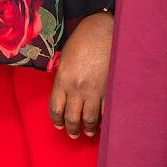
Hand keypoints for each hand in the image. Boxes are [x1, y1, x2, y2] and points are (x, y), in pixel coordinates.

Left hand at [49, 11, 111, 137]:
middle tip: (74, 135)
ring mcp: (95, 90)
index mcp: (62, 80)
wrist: (103, 31)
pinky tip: (104, 123)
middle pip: (72, 117)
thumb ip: (63, 77)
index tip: (59, 126)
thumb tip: (64, 92)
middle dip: (72, 128)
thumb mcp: (65, 59)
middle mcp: (77, 88)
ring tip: (88, 132)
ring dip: (88, 128)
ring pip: (90, 118)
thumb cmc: (82, 41)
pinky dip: (104, 119)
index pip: (55, 108)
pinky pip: (106, 110)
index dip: (57, 120)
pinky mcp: (110, 89)